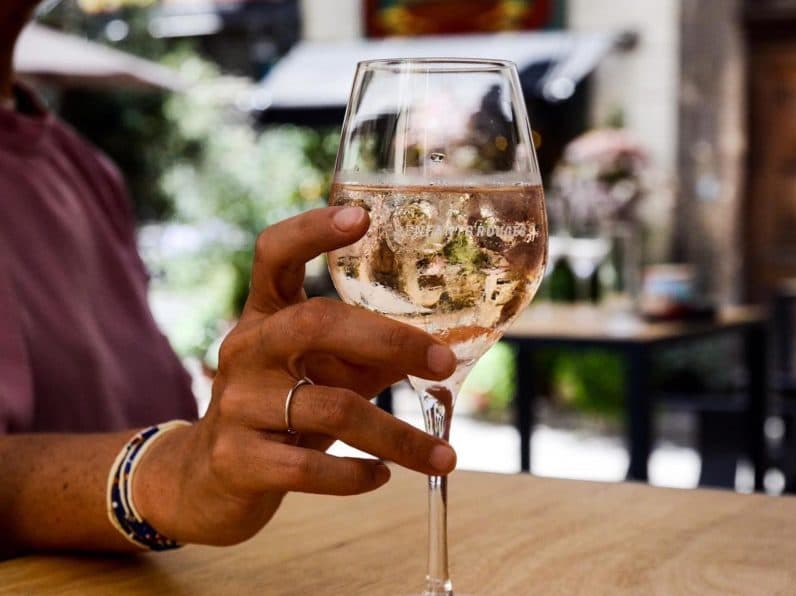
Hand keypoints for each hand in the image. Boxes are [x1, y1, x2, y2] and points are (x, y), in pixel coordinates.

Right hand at [134, 206, 457, 545]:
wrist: (208, 481)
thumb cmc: (281, 410)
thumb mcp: (321, 373)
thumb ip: (369, 355)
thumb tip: (445, 347)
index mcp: (266, 316)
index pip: (274, 255)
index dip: (312, 230)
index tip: (361, 216)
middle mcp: (246, 349)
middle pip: (315, 322)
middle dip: (389, 339)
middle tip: (443, 362)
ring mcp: (236, 404)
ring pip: (330, 409)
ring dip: (397, 436)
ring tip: (444, 456)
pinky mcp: (236, 460)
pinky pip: (309, 466)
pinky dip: (356, 476)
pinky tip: (382, 478)